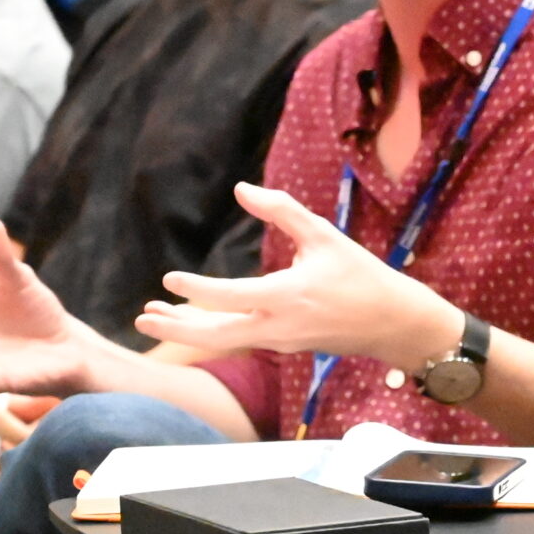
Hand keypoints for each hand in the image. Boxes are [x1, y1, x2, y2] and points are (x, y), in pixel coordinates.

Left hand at [136, 183, 463, 375]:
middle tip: (141, 317)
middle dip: (175, 328)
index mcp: (287, 297)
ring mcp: (278, 341)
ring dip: (187, 330)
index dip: (196, 289)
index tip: (169, 278)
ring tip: (152, 317)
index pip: (230, 298)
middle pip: (214, 335)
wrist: (392, 323)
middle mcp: (277, 327)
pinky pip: (237, 339)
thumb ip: (281, 210)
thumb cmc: (360, 275)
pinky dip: (209, 329)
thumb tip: (242, 188)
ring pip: (222, 341)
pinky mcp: (282, 346)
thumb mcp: (323, 235)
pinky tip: (191, 317)